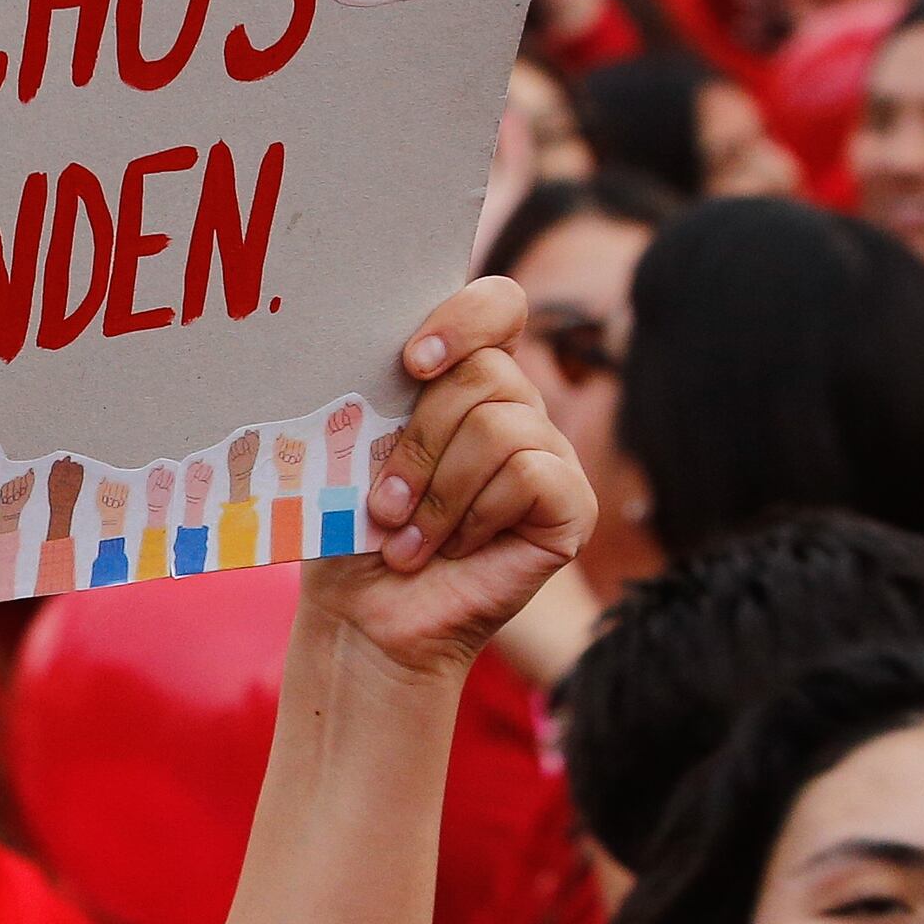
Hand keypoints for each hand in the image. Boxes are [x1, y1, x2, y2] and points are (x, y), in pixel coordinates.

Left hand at [299, 278, 596, 679]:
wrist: (367, 617)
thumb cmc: (353, 532)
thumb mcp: (353, 452)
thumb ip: (377, 394)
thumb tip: (376, 348)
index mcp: (464, 380)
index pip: (498, 307)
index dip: (464, 319)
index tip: (412, 363)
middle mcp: (516, 408)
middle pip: (487, 372)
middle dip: (421, 440)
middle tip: (383, 504)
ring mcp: (549, 455)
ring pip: (501, 426)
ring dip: (439, 492)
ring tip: (407, 540)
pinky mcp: (570, 505)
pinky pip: (530, 475)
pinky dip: (476, 516)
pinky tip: (456, 549)